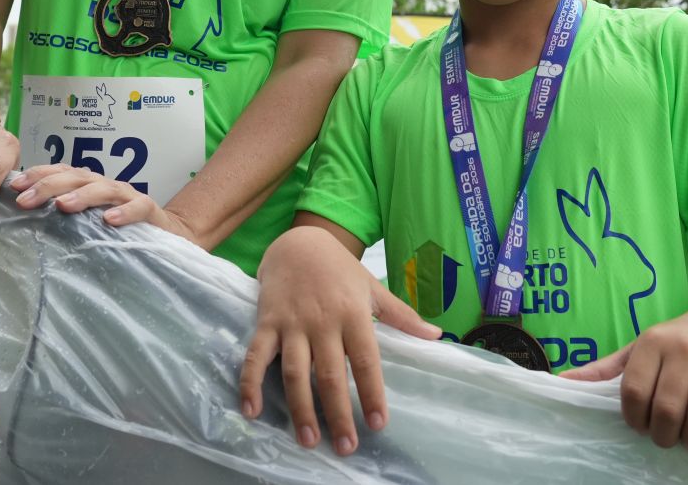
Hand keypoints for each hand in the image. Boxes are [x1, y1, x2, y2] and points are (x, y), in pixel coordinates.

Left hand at [9, 165, 196, 240]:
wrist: (165, 235)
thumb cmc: (117, 228)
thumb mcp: (86, 222)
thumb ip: (61, 219)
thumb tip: (22, 222)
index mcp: (88, 185)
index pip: (60, 173)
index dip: (37, 176)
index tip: (13, 187)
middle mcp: (106, 186)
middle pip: (76, 178)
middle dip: (49, 186)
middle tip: (26, 200)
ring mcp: (128, 196)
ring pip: (103, 189)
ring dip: (82, 196)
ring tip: (63, 206)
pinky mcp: (150, 211)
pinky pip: (138, 208)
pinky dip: (124, 212)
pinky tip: (109, 220)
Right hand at [240, 227, 439, 455]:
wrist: (298, 241)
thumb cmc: (340, 269)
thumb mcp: (373, 288)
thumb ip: (402, 316)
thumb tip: (437, 336)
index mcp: (353, 314)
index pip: (365, 360)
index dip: (371, 393)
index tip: (377, 423)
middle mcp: (322, 321)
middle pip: (330, 373)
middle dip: (338, 412)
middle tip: (345, 446)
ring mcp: (292, 323)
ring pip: (295, 371)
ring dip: (300, 407)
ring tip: (308, 439)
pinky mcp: (266, 322)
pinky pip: (256, 356)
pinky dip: (250, 382)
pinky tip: (251, 410)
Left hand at [564, 310, 687, 449]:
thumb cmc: (684, 340)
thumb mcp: (642, 347)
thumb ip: (605, 369)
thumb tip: (561, 383)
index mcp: (653, 341)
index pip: (634, 390)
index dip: (635, 419)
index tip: (643, 426)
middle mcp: (685, 345)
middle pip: (669, 405)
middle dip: (666, 434)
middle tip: (670, 438)